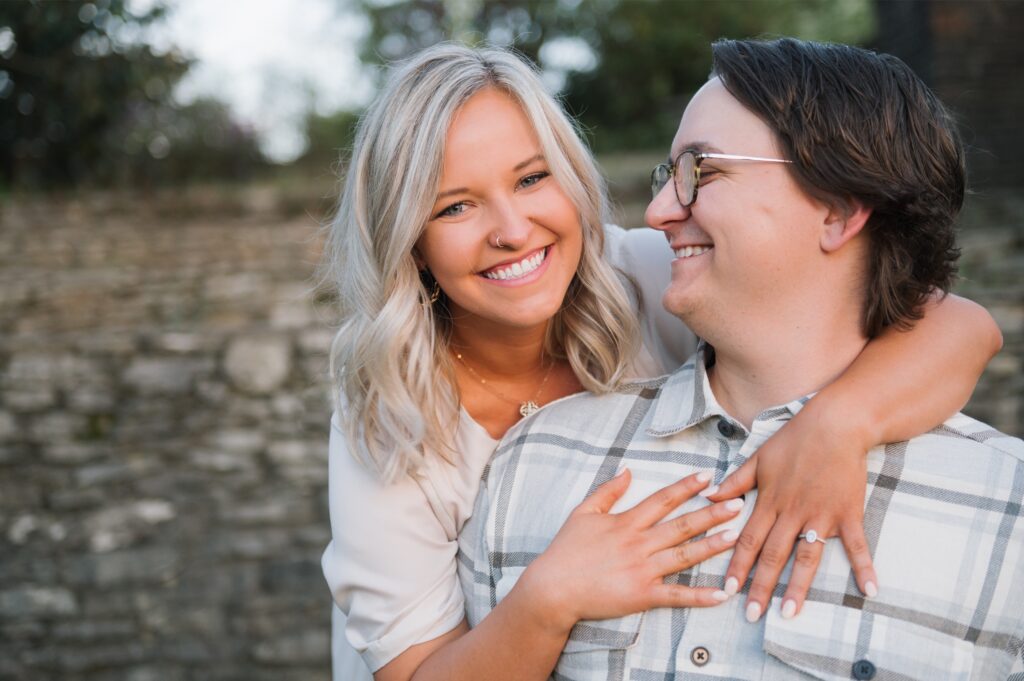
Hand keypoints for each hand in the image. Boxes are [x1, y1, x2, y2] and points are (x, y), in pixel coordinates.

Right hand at [521, 469, 742, 632]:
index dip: (686, 487)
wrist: (552, 589)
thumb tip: (628, 470)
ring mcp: (642, 570)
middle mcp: (638, 543)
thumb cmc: (565, 551)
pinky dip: (700, 596)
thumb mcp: (582, 513)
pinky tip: (721, 594)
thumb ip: (607, 491)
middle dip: (712, 513)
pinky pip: (676, 596)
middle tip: (739, 503)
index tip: (709, 476)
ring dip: (712, 546)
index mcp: (626, 522)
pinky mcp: (642, 595)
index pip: (663, 500)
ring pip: (684, 556)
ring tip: (737, 536)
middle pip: (681, 525)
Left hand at [706, 404, 877, 621]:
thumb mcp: (758, 458)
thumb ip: (735, 482)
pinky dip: (863, 566)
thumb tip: (708, 496)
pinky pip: (856, 545)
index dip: (736, 566)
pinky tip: (869, 590)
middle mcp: (792, 513)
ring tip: (789, 613)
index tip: (728, 590)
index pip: (747, 540)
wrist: (834, 425)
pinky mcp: (848, 513)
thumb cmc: (794, 440)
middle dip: (760, 587)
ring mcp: (821, 515)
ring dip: (797, 586)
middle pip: (773, 556)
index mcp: (769, 502)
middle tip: (752, 615)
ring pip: (806, 557)